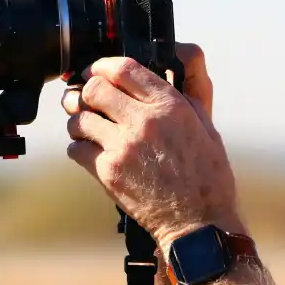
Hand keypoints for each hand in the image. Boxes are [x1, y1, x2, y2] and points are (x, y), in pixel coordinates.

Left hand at [61, 43, 245, 250]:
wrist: (198, 223)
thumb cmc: (207, 177)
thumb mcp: (206, 126)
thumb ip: (187, 92)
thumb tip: (180, 60)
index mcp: (170, 106)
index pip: (124, 68)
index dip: (103, 65)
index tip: (97, 70)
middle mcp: (144, 122)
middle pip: (94, 89)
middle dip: (86, 91)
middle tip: (86, 99)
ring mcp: (123, 147)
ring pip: (80, 119)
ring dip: (79, 121)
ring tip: (86, 127)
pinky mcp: (108, 172)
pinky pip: (77, 149)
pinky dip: (79, 148)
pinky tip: (90, 151)